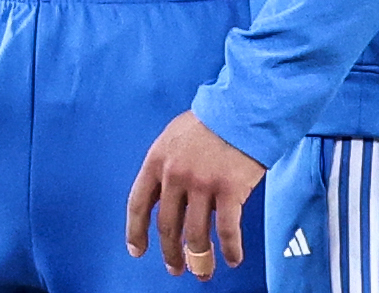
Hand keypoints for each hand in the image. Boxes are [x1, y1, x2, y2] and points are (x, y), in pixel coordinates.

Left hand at [125, 111, 263, 279]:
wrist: (243, 106)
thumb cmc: (212, 119)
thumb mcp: (176, 136)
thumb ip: (167, 164)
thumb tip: (167, 197)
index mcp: (157, 160)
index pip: (138, 203)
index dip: (135, 231)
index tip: (137, 251)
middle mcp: (175, 175)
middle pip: (167, 226)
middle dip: (171, 253)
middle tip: (175, 268)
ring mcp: (202, 183)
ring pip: (196, 234)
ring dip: (199, 259)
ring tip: (203, 272)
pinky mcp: (229, 190)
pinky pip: (227, 230)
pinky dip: (230, 250)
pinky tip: (232, 259)